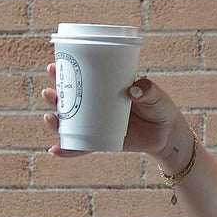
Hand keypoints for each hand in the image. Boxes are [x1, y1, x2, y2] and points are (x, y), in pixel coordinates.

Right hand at [40, 70, 189, 174]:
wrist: (167, 133)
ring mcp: (96, 125)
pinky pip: (80, 147)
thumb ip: (148, 89)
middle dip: (54, 96)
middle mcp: (95, 106)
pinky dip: (67, 150)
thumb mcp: (155, 94)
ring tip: (49, 118)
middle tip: (49, 92)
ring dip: (54, 121)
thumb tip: (132, 90)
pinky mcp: (100, 142)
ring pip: (69, 123)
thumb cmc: (159, 107)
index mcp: (103, 89)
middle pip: (67, 100)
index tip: (52, 67)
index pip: (79, 78)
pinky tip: (55, 150)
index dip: (62, 73)